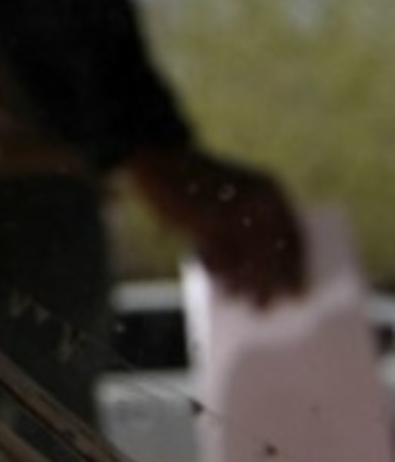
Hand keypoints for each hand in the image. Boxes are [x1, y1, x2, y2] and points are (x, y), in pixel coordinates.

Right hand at [124, 146, 305, 308]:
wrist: (162, 157)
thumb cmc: (199, 180)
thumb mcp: (235, 194)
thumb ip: (249, 221)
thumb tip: (260, 265)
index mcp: (271, 191)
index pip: (293, 234)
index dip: (296, 265)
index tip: (299, 288)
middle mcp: (257, 202)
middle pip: (275, 251)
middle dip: (278, 281)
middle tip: (280, 302)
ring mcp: (231, 211)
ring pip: (249, 258)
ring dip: (251, 284)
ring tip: (251, 304)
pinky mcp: (204, 221)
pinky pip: (220, 255)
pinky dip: (223, 274)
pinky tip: (223, 287)